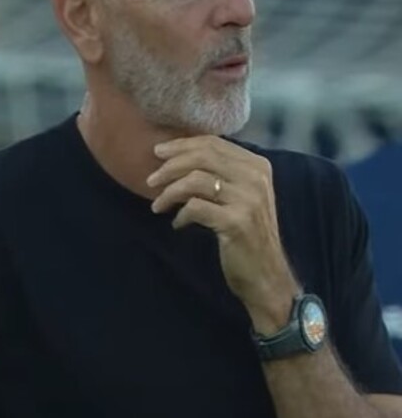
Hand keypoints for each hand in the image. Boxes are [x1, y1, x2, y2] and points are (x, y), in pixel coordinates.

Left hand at [147, 136, 298, 331]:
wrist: (266, 274)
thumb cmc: (246, 234)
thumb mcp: (240, 196)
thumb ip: (220, 173)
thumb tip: (178, 154)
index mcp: (257, 166)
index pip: (213, 143)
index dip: (181, 145)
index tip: (158, 152)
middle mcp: (256, 178)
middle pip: (202, 156)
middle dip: (170, 166)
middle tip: (150, 180)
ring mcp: (248, 199)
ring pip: (195, 180)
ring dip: (169, 192)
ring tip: (158, 205)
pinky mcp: (236, 222)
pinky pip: (196, 207)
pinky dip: (181, 214)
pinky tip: (177, 224)